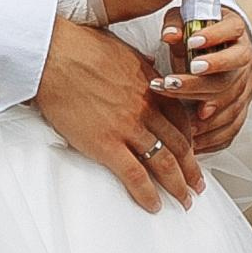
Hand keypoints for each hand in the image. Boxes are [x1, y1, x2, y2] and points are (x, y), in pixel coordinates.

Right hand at [35, 18, 204, 210]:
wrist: (53, 54)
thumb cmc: (80, 46)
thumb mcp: (123, 50)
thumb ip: (140, 66)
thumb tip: (148, 68)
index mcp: (151, 86)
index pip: (181, 119)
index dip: (191, 140)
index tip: (193, 152)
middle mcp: (146, 109)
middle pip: (179, 145)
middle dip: (192, 168)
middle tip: (198, 185)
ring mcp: (128, 128)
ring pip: (164, 163)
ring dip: (178, 186)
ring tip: (185, 201)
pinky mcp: (106, 144)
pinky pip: (134, 176)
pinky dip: (147, 194)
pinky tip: (155, 205)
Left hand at [153, 6, 251, 153]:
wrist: (219, 44)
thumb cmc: (196, 30)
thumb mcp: (185, 19)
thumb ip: (176, 25)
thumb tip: (169, 36)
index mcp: (236, 30)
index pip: (232, 30)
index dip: (214, 37)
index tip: (191, 43)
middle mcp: (246, 58)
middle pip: (229, 75)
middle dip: (199, 83)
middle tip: (172, 84)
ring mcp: (247, 84)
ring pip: (231, 104)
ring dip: (204, 114)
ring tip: (179, 117)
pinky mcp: (243, 105)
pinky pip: (234, 126)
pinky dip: (214, 136)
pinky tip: (194, 140)